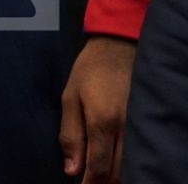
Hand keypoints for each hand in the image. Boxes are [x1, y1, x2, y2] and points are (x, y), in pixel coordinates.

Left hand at [60, 34, 135, 181]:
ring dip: (117, 175)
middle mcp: (126, 129)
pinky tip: (119, 164)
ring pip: (132, 164)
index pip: (99, 167)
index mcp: (102, 122)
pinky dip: (130, 163)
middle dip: (103, 182)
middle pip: (118, 171)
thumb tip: (70, 169)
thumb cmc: (89, 70)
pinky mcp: (148, 121)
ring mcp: (140, 126)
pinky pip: (140, 151)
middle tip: (89, 183)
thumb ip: (70, 135)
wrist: (119, 47)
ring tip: (101, 176)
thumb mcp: (69, 98)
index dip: (89, 183)